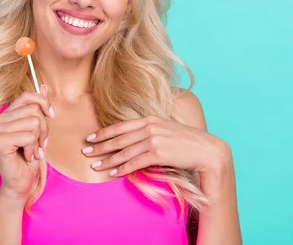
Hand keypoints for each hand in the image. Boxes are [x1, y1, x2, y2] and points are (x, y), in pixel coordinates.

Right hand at [0, 86, 53, 204]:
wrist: (20, 183)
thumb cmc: (28, 158)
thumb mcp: (37, 129)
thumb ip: (38, 108)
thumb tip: (44, 86)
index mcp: (6, 114)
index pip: (28, 96)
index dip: (43, 103)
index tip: (50, 115)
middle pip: (34, 110)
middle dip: (44, 128)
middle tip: (40, 143)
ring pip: (33, 122)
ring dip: (38, 140)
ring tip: (32, 150)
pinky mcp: (1, 142)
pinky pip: (29, 136)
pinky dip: (33, 148)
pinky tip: (27, 156)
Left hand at [82, 115, 229, 176]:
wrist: (207, 150)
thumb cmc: (186, 142)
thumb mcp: (166, 130)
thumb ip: (149, 131)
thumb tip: (133, 139)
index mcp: (150, 119)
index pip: (121, 126)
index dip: (103, 132)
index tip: (90, 138)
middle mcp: (149, 127)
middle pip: (118, 139)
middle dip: (100, 146)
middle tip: (85, 151)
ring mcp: (154, 139)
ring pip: (124, 152)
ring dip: (107, 160)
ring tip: (95, 166)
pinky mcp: (158, 153)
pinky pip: (135, 162)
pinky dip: (123, 168)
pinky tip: (113, 173)